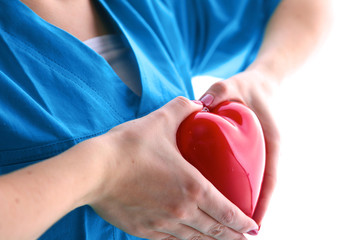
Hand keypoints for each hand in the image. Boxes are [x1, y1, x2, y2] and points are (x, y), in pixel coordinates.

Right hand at [87, 97, 257, 238]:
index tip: (254, 225)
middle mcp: (181, 211)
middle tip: (244, 237)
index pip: (227, 211)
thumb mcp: (160, 120)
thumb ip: (184, 108)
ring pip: (194, 239)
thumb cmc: (128, 146)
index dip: (243, 221)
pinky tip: (189, 239)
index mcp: (192, 188)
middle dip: (233, 235)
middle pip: (214, 230)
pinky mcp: (144, 230)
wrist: (92, 170)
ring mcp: (162, 224)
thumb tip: (198, 102)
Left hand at [199, 69, 280, 226]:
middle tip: (235, 232)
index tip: (255, 223)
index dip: (263, 202)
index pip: (270, 178)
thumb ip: (220, 91)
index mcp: (270, 142)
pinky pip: (242, 175)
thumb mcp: (233, 86)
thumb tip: (202, 104)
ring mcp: (256, 155)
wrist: (258, 84)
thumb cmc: (246, 87)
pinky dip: (233, 190)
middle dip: (250, 211)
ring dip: (241, 205)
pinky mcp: (246, 154)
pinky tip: (217, 201)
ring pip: (252, 185)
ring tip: (225, 225)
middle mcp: (265, 152)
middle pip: (261, 188)